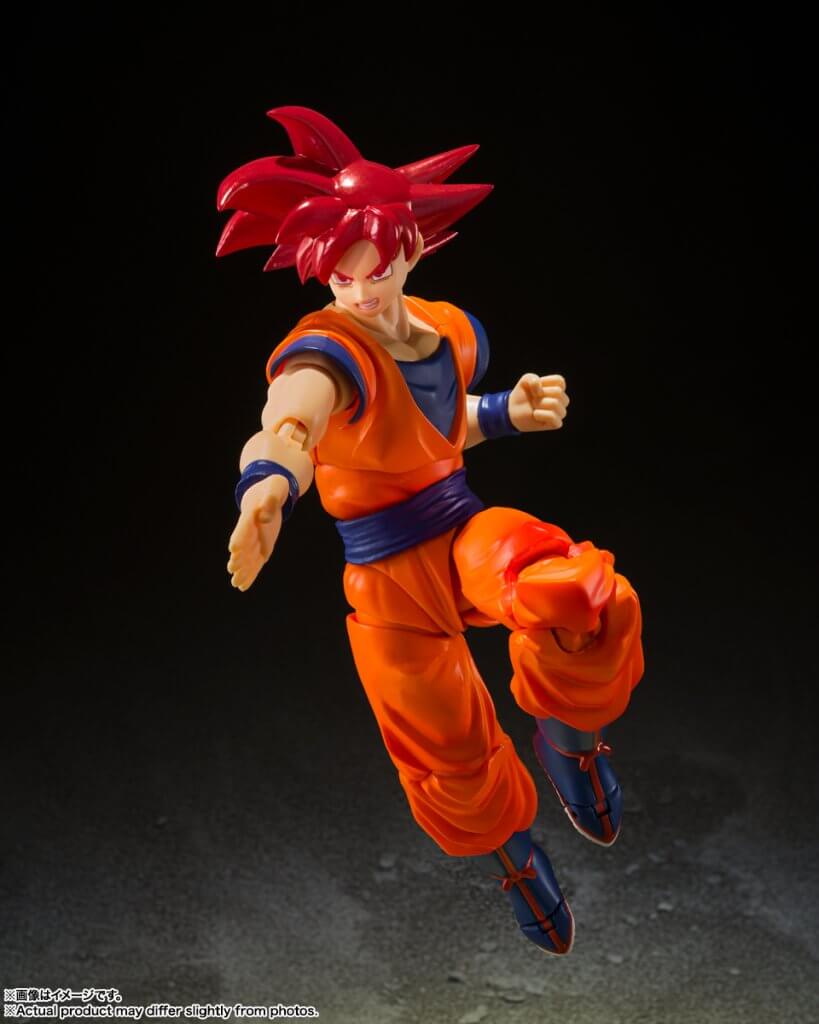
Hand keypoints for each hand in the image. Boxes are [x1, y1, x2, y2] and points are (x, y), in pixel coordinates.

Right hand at [227, 474, 289, 591]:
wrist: (267, 492)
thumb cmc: (273, 487)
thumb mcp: (276, 486)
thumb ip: (271, 500)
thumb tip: (265, 518)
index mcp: (251, 513)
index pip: (244, 526)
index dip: (240, 536)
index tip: (234, 548)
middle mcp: (250, 529)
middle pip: (243, 544)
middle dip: (239, 557)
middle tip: (232, 569)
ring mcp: (255, 539)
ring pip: (248, 557)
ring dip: (242, 569)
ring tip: (236, 583)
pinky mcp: (263, 547)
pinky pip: (256, 562)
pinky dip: (250, 573)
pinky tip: (243, 586)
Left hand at [508, 373, 568, 431]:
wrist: (514, 411)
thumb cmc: (523, 394)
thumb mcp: (525, 380)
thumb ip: (532, 378)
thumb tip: (540, 391)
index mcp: (559, 388)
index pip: (559, 381)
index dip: (544, 382)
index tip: (535, 387)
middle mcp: (562, 400)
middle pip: (557, 392)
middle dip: (540, 395)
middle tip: (534, 399)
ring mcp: (561, 412)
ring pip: (555, 403)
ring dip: (539, 404)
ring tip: (534, 407)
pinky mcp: (557, 423)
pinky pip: (553, 417)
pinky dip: (540, 415)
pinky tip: (535, 415)